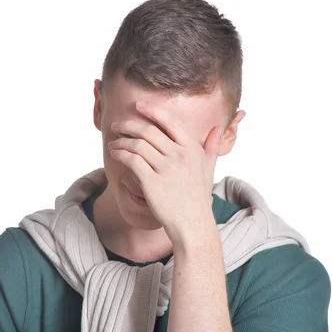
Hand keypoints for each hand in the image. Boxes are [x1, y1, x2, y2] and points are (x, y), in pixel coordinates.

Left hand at [107, 100, 222, 245]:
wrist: (192, 224)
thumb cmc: (198, 198)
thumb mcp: (209, 170)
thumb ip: (211, 147)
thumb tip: (218, 128)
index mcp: (193, 149)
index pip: (170, 121)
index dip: (152, 110)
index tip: (138, 106)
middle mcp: (180, 155)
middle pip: (149, 130)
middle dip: (130, 124)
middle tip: (118, 124)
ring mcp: (166, 168)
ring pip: (137, 144)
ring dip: (121, 140)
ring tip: (113, 142)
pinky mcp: (151, 182)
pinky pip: (132, 160)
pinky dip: (120, 154)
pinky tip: (115, 154)